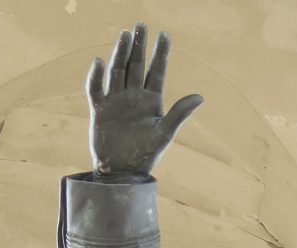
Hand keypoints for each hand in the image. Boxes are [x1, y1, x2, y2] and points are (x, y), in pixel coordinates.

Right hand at [87, 23, 202, 179]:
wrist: (122, 172)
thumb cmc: (145, 155)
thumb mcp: (164, 133)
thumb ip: (180, 113)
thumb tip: (200, 96)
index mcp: (151, 101)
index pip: (157, 71)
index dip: (160, 53)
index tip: (164, 34)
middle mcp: (133, 97)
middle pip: (136, 65)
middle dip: (139, 46)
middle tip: (141, 25)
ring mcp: (116, 102)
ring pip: (117, 71)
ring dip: (121, 54)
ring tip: (125, 35)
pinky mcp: (100, 110)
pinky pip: (96, 89)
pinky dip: (96, 76)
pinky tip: (99, 62)